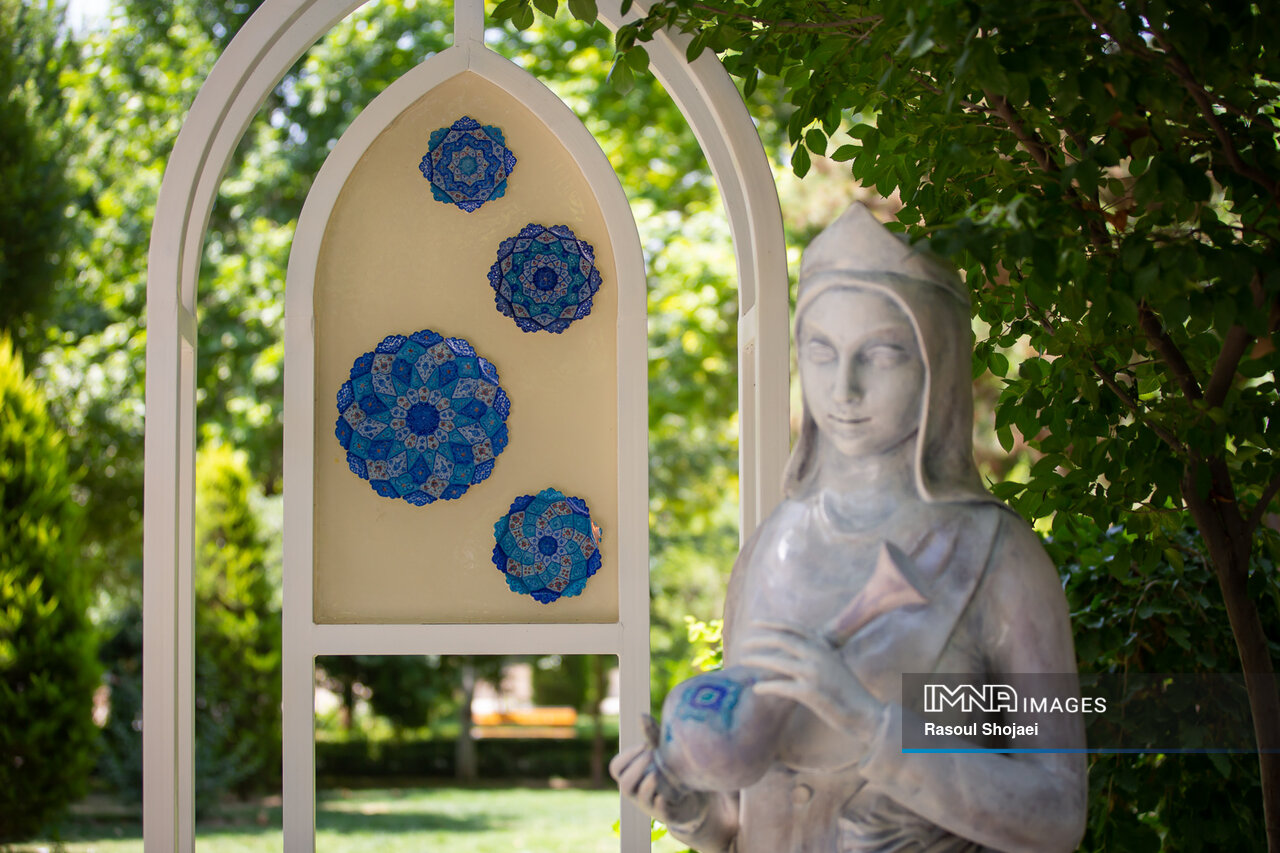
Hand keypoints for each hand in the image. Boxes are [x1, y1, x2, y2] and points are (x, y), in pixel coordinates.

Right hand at [610, 743, 706, 827]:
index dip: (626, 756)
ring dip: (646, 784)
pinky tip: (664, 795)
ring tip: (657, 773)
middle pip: (624, 783)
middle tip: (651, 753)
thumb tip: (641, 715)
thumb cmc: (671, 770)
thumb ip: (651, 735)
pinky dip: (660, 802)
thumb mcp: (662, 751)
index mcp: (632, 775)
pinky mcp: (666, 813)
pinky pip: (659, 811)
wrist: (694, 796)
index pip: (616, 768)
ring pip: (639, 797)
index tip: (644, 745)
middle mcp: (636, 791)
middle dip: (636, 766)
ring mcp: (650, 804)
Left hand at [740, 620, 881, 735]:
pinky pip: (780, 686)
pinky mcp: (810, 692)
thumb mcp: (834, 663)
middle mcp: (818, 654)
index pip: (793, 627)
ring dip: (757, 660)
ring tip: (743, 661)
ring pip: (776, 661)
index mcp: (823, 645)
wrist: (865, 712)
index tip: (754, 622)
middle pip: (781, 639)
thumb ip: (816, 653)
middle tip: (743, 643)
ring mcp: (813, 672)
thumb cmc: (847, 690)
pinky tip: (757, 689)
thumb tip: (791, 649)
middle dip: (759, 639)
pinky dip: (766, 686)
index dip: (771, 623)